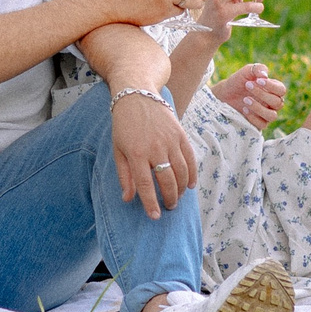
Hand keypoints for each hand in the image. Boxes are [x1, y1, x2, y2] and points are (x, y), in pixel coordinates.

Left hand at [111, 90, 196, 213]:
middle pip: (167, 180)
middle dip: (170, 198)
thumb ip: (124, 175)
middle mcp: (154, 147)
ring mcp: (170, 140)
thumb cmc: (123, 125)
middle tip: (169, 207)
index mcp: (136, 153)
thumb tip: (128, 199)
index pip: (145, 184)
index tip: (155, 216)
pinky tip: (190, 185)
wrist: (137, 95)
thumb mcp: (117, 149)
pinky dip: (192, 174)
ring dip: (182, 189)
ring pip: (181, 172)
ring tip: (178, 198)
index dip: (151, 203)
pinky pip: (190, 159)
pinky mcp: (180, 134)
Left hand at [212, 63, 285, 128]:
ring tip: (245, 99)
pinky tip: (244, 109)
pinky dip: (253, 117)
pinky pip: (262, 125)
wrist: (225, 93)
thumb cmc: (239, 81)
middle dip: (262, 94)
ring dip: (259, 107)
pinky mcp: (258, 123)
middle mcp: (273, 103)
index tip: (258, 80)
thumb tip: (264, 75)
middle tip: (248, 85)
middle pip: (278, 103)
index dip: (272, 86)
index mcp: (274, 90)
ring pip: (272, 116)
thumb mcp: (247, 71)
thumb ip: (257, 69)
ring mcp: (267, 114)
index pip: (281, 90)